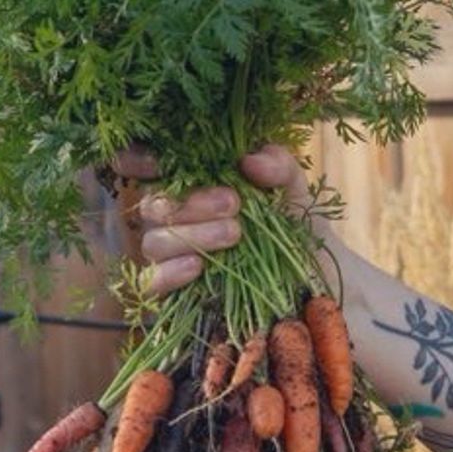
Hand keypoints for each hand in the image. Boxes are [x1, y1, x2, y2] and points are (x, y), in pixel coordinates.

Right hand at [112, 143, 311, 299]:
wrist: (316, 280)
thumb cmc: (297, 227)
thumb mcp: (294, 190)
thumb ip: (277, 165)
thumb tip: (249, 161)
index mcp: (192, 182)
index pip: (140, 165)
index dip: (135, 160)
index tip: (158, 162)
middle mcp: (174, 216)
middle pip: (153, 204)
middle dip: (191, 203)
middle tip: (233, 203)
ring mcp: (173, 255)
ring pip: (154, 241)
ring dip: (191, 235)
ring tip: (234, 234)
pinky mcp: (176, 291)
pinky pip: (151, 282)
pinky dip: (170, 273)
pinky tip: (198, 266)